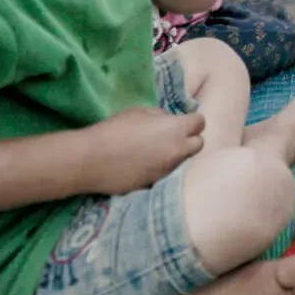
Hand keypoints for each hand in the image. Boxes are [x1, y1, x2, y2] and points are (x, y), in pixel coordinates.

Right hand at [78, 106, 205, 194]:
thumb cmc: (114, 130)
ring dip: (175, 153)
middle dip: (190, 139)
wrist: (93, 160)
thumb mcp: (140, 112)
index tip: (181, 121)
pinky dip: (161, 166)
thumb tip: (170, 121)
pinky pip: (167, 172)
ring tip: (155, 150)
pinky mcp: (158, 183)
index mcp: (176, 129)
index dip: (192, 120)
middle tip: (172, 136)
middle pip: (198, 144)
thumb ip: (161, 116)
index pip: (200, 122)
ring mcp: (169, 169)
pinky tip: (145, 163)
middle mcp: (178, 150)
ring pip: (183, 159)